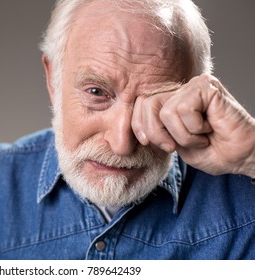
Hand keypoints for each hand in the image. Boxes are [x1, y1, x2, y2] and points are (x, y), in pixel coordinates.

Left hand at [132, 74, 254, 175]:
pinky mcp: (206, 86)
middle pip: (146, 104)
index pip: (139, 104)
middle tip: (175, 146)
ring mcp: (192, 86)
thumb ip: (153, 130)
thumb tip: (124, 128)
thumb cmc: (210, 151)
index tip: (145, 143)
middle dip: (156, 133)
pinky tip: (210, 127)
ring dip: (183, 135)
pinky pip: (183, 109)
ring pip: (165, 112)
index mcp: (169, 101)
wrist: (239, 156)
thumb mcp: (171, 143)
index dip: (137, 125)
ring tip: (200, 136)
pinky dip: (194, 128)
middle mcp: (179, 90)